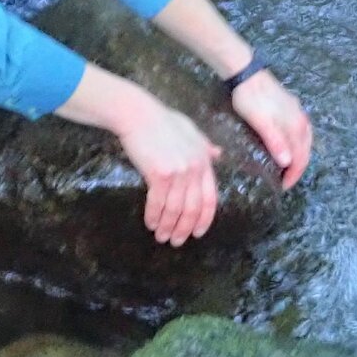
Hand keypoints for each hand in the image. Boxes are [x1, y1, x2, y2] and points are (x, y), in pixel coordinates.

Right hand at [116, 94, 222, 245]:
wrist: (138, 114)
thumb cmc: (162, 121)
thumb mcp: (191, 131)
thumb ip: (204, 146)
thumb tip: (218, 154)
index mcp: (204, 161)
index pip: (210, 198)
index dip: (204, 219)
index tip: (197, 233)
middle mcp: (195, 168)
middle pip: (193, 208)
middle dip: (184, 228)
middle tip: (176, 242)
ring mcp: (179, 172)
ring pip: (175, 209)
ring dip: (168, 226)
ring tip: (161, 237)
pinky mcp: (160, 174)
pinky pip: (158, 203)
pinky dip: (154, 216)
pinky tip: (150, 223)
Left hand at [231, 70, 312, 188]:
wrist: (246, 73)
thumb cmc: (250, 99)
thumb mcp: (260, 122)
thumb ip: (275, 141)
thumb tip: (287, 162)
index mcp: (296, 125)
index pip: (301, 157)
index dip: (294, 174)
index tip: (283, 186)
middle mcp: (302, 120)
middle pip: (306, 150)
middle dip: (298, 168)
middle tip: (285, 181)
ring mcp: (298, 112)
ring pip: (305, 140)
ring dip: (299, 156)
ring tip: (288, 168)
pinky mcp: (292, 107)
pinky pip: (301, 131)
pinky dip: (298, 144)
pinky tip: (289, 145)